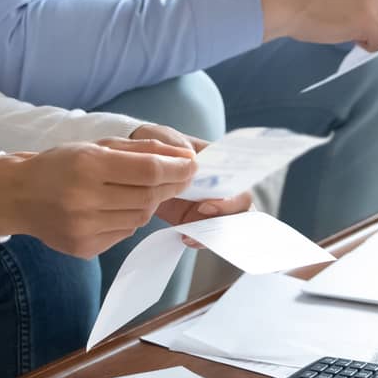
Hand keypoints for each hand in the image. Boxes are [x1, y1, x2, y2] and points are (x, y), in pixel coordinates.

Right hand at [0, 136, 195, 257]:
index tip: (191, 166)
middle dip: (169, 186)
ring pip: (139, 217)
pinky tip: (114, 207)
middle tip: (177, 177)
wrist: (18, 196)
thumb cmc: (60, 165)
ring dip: (147, 202)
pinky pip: (124, 232)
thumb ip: (140, 150)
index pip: (149, 171)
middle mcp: (85, 200)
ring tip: (136, 190)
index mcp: (88, 167)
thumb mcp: (95, 146)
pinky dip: (129, 219)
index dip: (176, 169)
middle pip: (148, 197)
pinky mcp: (84, 248)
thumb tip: (184, 159)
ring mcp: (84, 228)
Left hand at [134, 123, 242, 244]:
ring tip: (190, 235)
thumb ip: (178, 146)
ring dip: (214, 231)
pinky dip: (199, 239)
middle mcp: (220, 184)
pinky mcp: (193, 219)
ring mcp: (209, 203)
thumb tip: (192, 160)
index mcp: (219, 162)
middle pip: (242, 206)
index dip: (232, 197)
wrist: (135, 161)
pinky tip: (184, 238)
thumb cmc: (157, 144)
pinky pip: (205, 234)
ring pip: (228, 223)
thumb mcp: (165, 138)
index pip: (242, 181)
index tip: (207, 203)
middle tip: (200, 214)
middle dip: (227, 215)